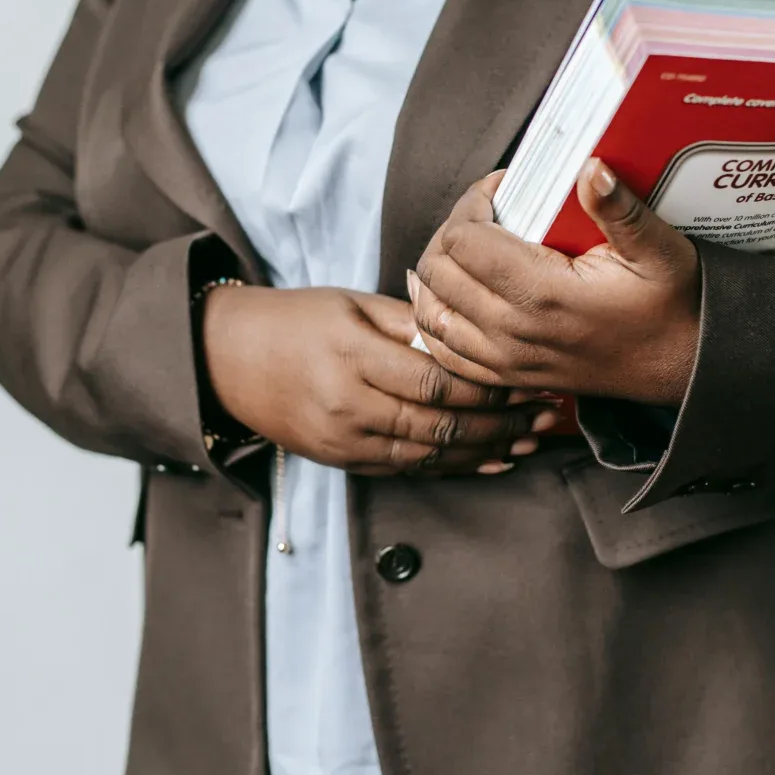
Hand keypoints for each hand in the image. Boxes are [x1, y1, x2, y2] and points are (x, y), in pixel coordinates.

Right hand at [200, 284, 554, 475]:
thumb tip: (469, 332)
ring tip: (530, 441)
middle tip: (545, 415)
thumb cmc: (298, 320)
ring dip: (486, 451)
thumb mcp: (352, 304)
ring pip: (430, 455)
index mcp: (353, 356)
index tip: (528, 377)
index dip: (488, 387)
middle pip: (440, 425)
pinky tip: (490, 462)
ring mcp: (344, 440)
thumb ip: (410, 321)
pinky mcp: (342, 461)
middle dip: (500, 423)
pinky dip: (453, 468)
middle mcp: (349, 405)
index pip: (436, 381)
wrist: (229, 361)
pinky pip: (408, 469)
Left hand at [410, 159, 701, 405]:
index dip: (473, 202)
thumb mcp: (658, 249)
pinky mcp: (506, 377)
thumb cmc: (672, 305)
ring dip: (438, 273)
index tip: (502, 188)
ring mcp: (505, 360)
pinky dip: (437, 317)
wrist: (683, 367)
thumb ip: (619, 209)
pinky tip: (452, 293)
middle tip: (484, 212)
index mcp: (543, 294)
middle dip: (451, 230)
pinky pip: (443, 349)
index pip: (463, 239)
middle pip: (437, 270)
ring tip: (467, 246)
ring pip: (431, 311)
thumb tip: (589, 167)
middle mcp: (514, 331)